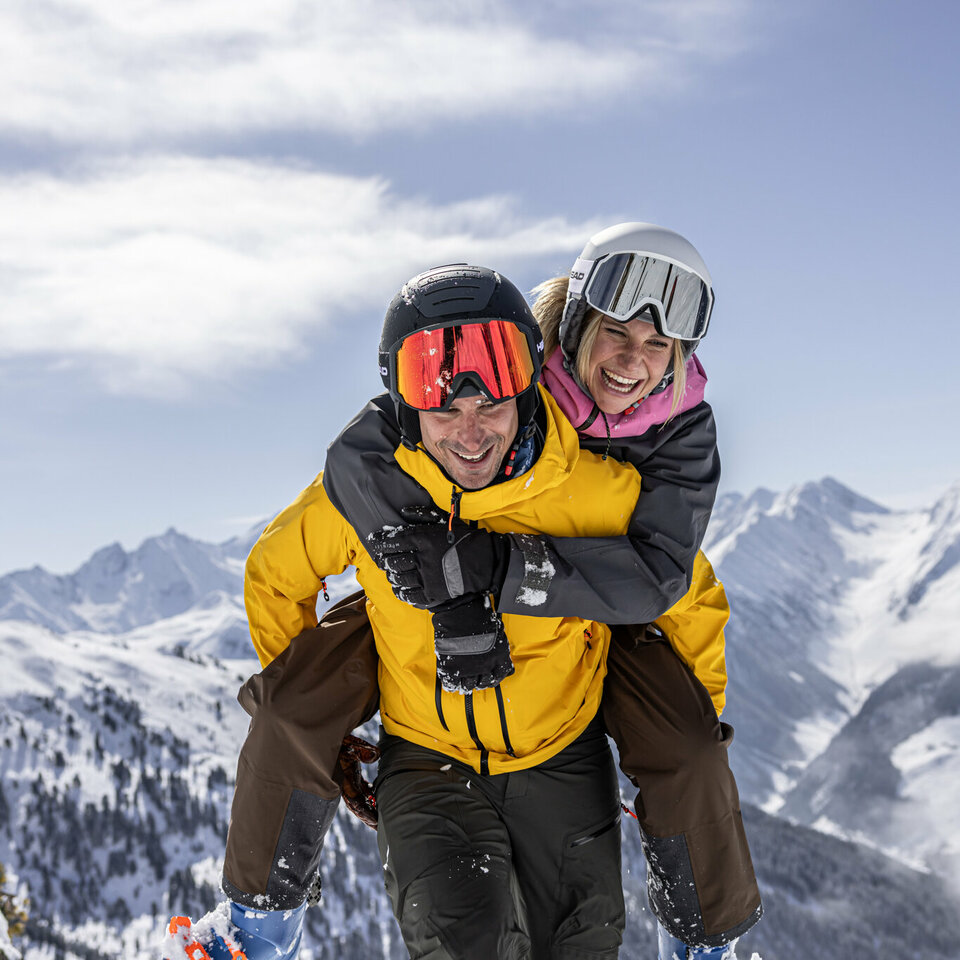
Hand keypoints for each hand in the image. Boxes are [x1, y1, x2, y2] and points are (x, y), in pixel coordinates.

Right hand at [336, 734, 379, 828]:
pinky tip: (376, 800)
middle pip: (358, 806)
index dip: (365, 813)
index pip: (356, 802)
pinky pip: (361, 790)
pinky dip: (368, 796)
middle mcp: (347, 784)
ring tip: (380, 820)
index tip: (374, 822)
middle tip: (380, 827)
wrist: (330, 736)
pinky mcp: (352, 776)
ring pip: (360, 800)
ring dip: (369, 809)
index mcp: (345, 781)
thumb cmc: (339, 741)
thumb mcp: (350, 743)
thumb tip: (377, 755)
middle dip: (368, 817)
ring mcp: (349, 781)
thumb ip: (363, 749)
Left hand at [370, 505, 509, 608]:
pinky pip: (409, 595)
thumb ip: (422, 515)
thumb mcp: (445, 521)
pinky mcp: (431, 593)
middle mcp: (420, 558)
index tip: (375, 543)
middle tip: (382, 560)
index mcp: (422, 539)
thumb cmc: (464, 539)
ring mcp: (425, 577)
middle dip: (384, 561)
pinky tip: (399, 590)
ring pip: (398, 578)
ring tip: (391, 574)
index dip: (381, 543)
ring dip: (392, 575)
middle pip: (392, 561)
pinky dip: (401, 592)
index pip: (393, 542)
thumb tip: (403, 512)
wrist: (483, 562)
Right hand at [432, 594, 513, 691]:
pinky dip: (451, 684)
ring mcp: (469, 668)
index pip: (500, 676)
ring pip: (469, 686)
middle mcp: (487, 665)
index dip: (494, 678)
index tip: (489, 677)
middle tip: (475, 678)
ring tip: (463, 680)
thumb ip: (496, 645)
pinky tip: (451, 682)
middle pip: (484, 683)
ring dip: (466, 684)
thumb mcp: (496, 630)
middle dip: (480, 681)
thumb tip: (495, 653)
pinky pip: (451, 683)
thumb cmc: (478, 614)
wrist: (460, 609)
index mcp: (500, 656)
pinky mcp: (452, 668)